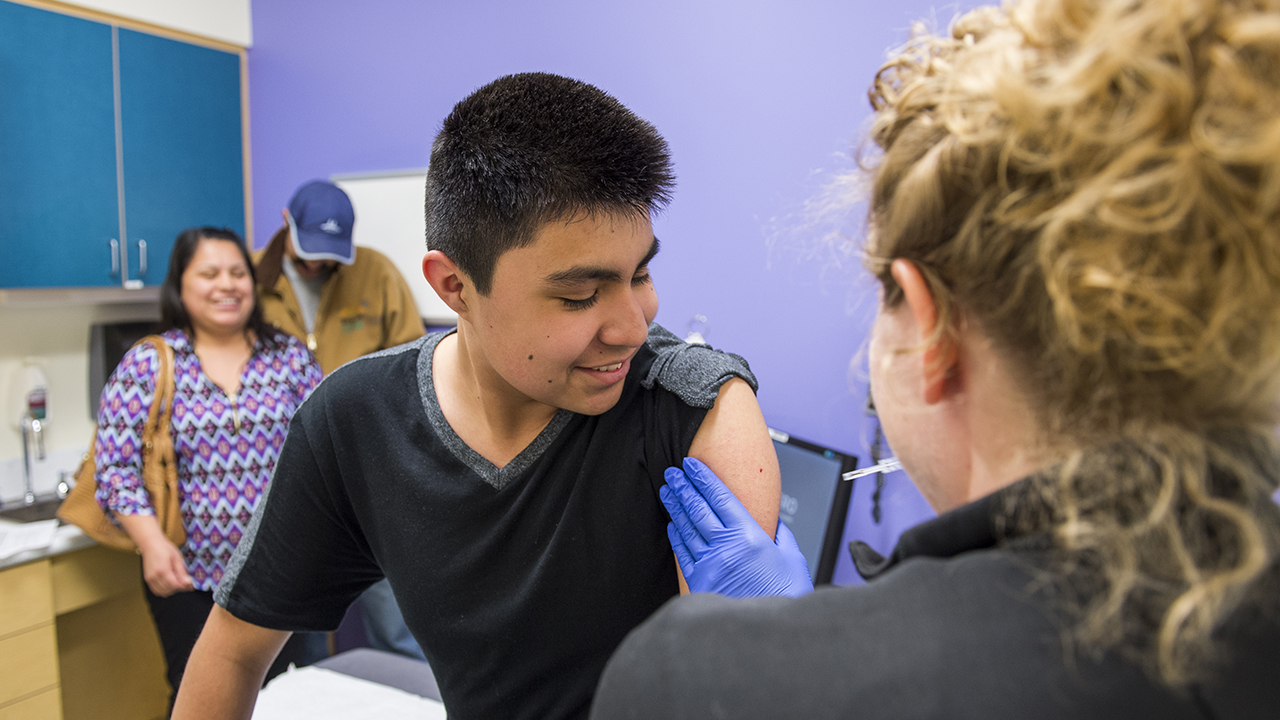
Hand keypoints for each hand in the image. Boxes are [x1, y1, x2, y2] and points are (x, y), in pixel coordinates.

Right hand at [139, 538, 193, 596]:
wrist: (150, 544)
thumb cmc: (165, 548)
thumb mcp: (177, 558)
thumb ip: (182, 572)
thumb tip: (189, 582)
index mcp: (163, 570)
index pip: (175, 585)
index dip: (184, 586)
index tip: (191, 585)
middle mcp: (155, 576)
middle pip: (169, 590)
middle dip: (179, 588)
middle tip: (186, 583)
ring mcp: (150, 579)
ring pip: (163, 592)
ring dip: (172, 590)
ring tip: (178, 582)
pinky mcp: (147, 579)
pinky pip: (157, 590)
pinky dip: (164, 590)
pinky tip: (170, 584)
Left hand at [660, 457, 812, 597]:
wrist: (767, 633)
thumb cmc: (785, 596)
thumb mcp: (793, 559)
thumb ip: (781, 535)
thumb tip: (774, 523)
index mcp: (750, 535)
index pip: (720, 497)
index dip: (703, 478)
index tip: (691, 465)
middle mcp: (726, 546)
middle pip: (698, 507)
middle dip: (683, 486)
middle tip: (673, 473)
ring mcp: (709, 564)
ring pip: (686, 527)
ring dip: (675, 506)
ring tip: (668, 491)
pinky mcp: (699, 582)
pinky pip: (683, 552)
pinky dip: (677, 535)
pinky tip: (673, 524)